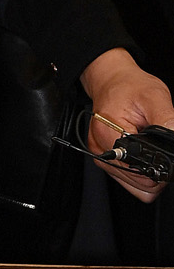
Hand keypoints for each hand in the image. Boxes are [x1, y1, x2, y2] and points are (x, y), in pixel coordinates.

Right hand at [81, 48, 173, 202]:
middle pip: (141, 183)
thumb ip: (168, 122)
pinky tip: (145, 155)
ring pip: (136, 187)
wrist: (112, 82)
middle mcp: (101, 150)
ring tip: (152, 148)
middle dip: (158, 170)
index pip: (141, 171)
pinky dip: (143, 173)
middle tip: (160, 145)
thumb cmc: (130, 87)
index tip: (165, 150)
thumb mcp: (155, 97)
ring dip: (150, 172)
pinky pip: (130, 181)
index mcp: (109, 134)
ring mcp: (101, 158)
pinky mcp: (105, 161)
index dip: (161, 168)